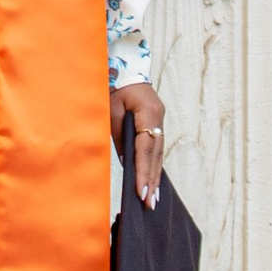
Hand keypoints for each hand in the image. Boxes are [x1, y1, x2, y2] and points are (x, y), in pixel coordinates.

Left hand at [110, 77, 164, 203]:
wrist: (125, 66)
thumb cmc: (114, 85)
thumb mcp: (111, 110)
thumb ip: (118, 134)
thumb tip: (124, 161)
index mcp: (148, 112)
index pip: (145, 148)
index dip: (143, 171)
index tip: (141, 191)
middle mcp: (159, 118)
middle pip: (156, 155)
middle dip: (152, 180)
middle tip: (149, 204)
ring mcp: (160, 120)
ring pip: (159, 154)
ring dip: (155, 176)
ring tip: (153, 199)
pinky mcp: (157, 123)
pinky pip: (157, 149)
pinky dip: (154, 165)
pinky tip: (153, 181)